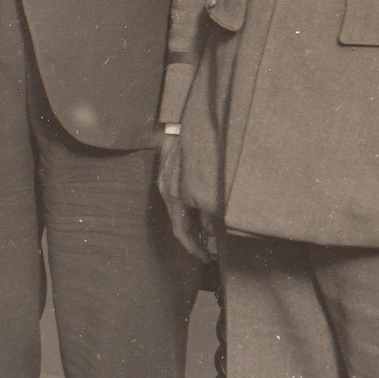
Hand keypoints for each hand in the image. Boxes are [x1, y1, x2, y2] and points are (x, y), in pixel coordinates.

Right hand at [157, 130, 217, 261]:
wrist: (182, 119)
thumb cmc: (200, 147)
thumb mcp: (210, 182)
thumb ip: (210, 207)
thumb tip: (211, 229)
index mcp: (174, 194)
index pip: (180, 230)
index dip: (193, 247)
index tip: (206, 258)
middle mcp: (167, 189)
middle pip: (179, 221)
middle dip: (194, 238)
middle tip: (209, 250)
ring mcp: (167, 179)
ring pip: (180, 208)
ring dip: (194, 222)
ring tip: (209, 233)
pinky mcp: (171, 171)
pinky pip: (179, 196)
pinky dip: (191, 208)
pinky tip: (203, 209)